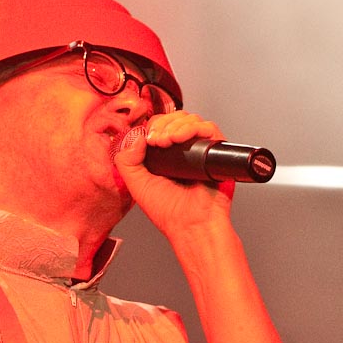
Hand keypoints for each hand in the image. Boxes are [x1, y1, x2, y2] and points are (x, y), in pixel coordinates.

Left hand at [114, 111, 234, 243]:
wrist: (191, 224)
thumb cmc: (169, 212)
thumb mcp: (137, 185)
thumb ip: (126, 162)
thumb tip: (135, 136)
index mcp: (164, 157)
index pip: (159, 127)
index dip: (151, 126)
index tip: (146, 138)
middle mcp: (183, 151)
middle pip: (174, 118)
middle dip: (162, 124)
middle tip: (156, 140)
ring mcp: (200, 150)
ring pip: (190, 120)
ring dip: (175, 124)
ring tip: (166, 141)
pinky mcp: (216, 151)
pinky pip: (209, 127)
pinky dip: (192, 127)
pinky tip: (180, 138)